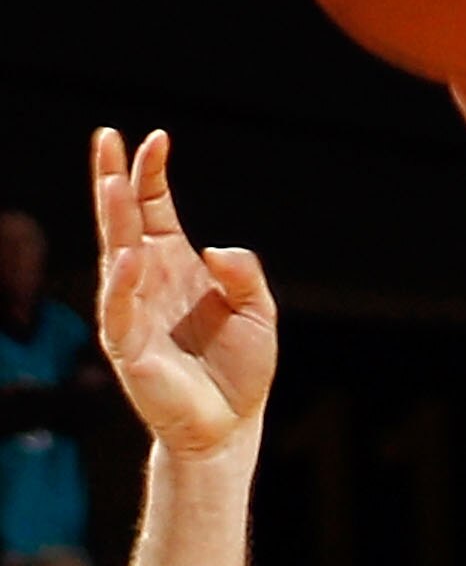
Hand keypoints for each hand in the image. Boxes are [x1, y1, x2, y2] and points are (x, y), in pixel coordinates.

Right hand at [93, 128, 275, 457]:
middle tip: (107, 138)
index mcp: (174, 265)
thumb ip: (244, 275)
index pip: (154, 208)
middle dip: (114, 179)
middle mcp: (146, 280)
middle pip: (124, 220)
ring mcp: (132, 311)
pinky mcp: (127, 347)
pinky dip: (122, 283)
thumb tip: (215, 251)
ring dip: (112, 218)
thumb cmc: (239, 370)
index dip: (151, 174)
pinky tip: (129, 255)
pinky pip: (119, 309)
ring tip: (112, 181)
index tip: (157, 138)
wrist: (229, 427)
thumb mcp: (258, 313)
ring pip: (115, 255)